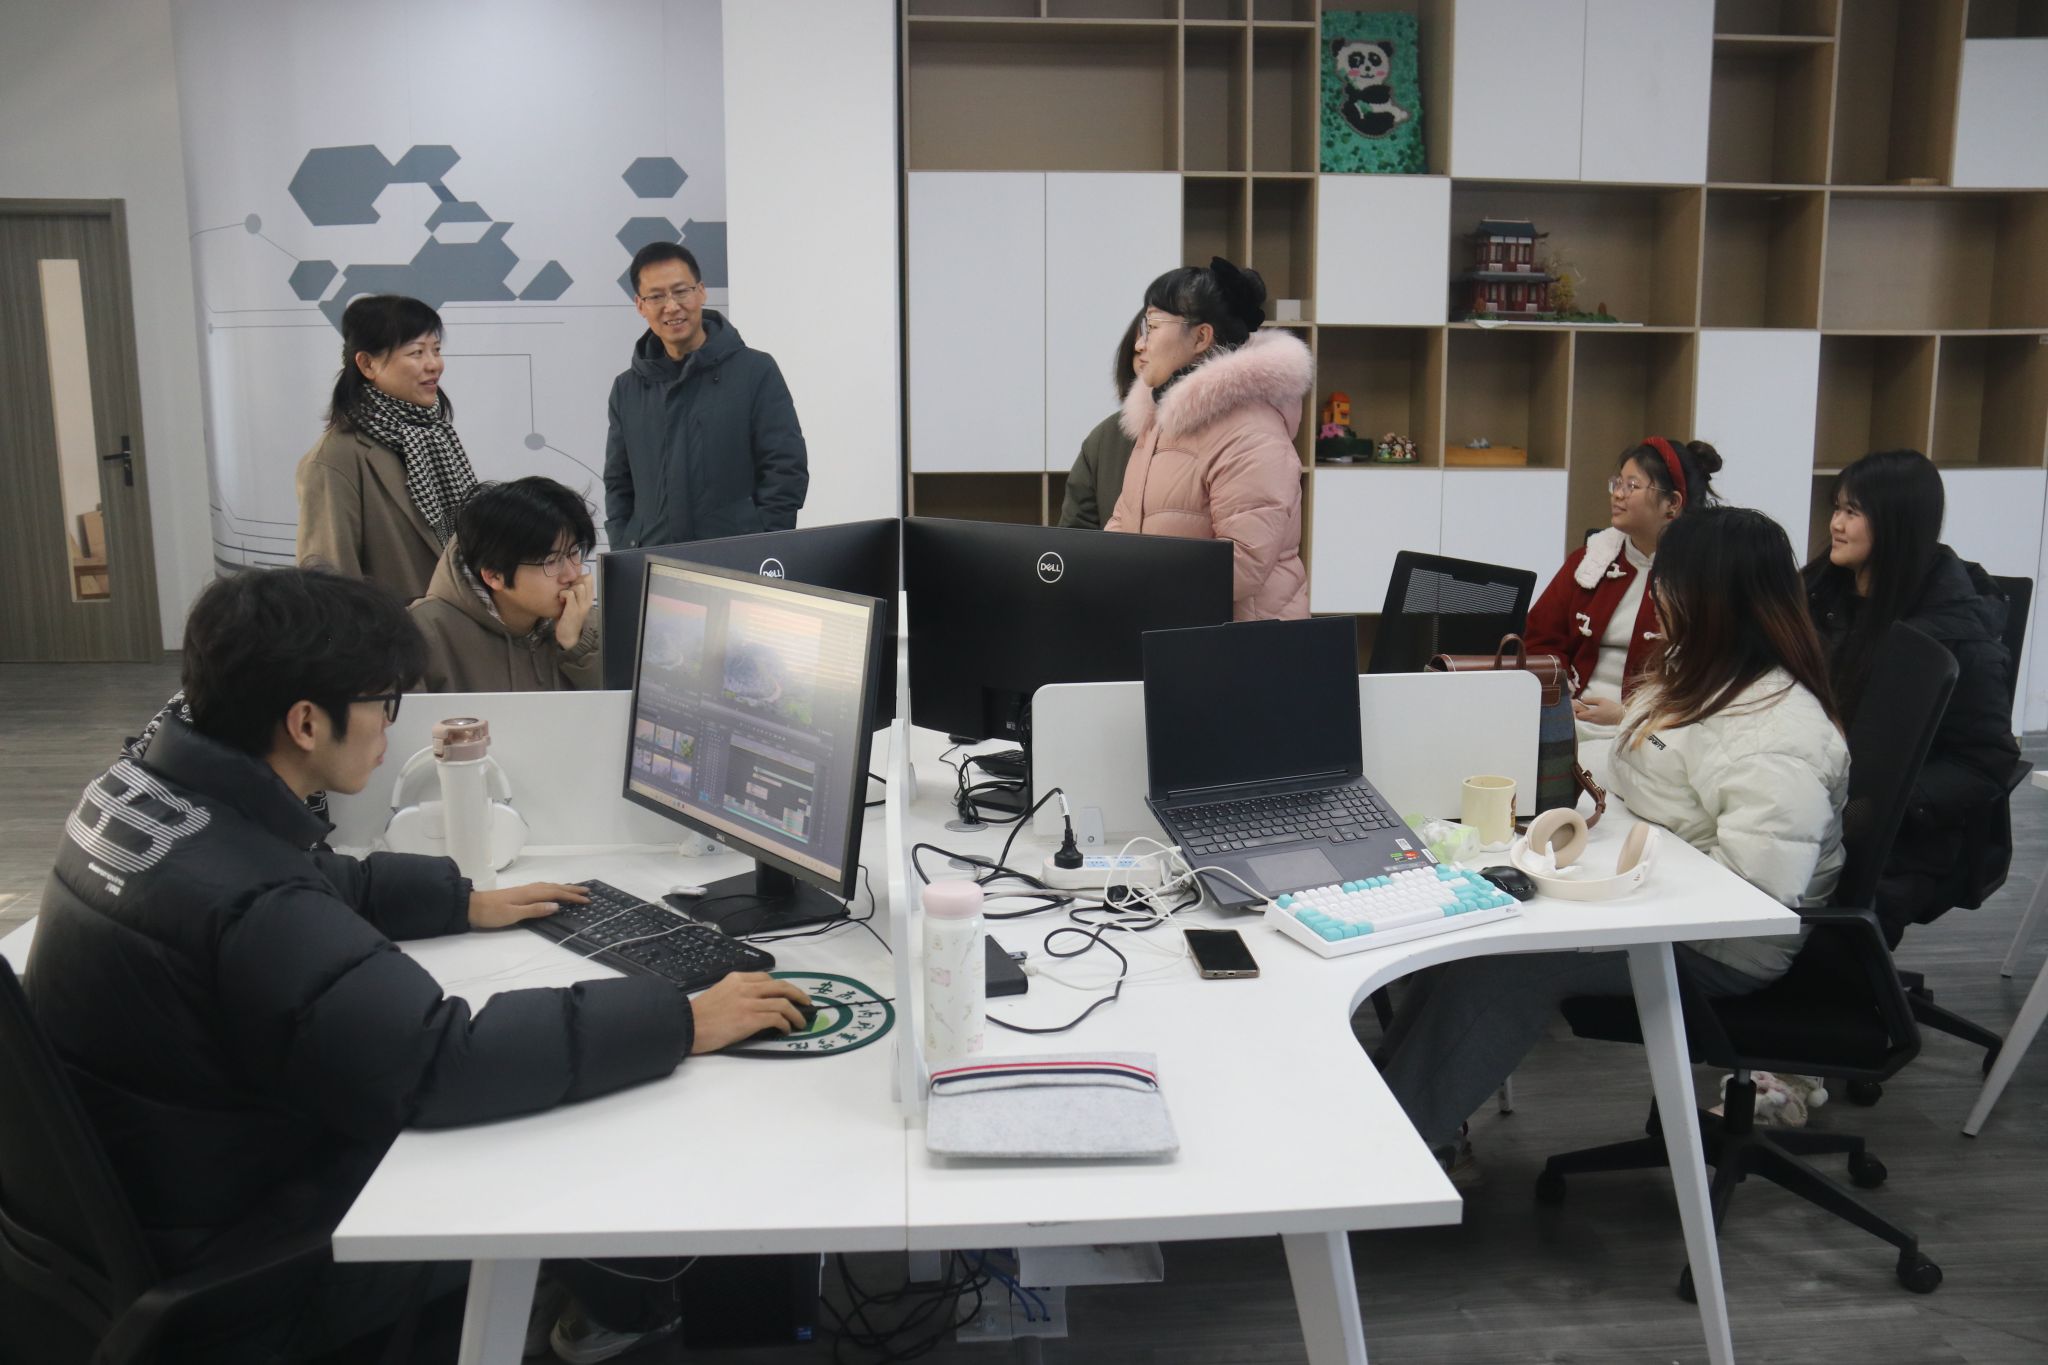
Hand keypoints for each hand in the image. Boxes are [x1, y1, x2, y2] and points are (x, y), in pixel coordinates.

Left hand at [468, 881, 588, 928]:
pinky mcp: (519, 893)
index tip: (587, 900)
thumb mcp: (513, 914)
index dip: (572, 897)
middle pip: (555, 887)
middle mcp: (529, 889)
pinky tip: (552, 890)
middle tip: (588, 892)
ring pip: (549, 886)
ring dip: (563, 887)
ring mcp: (524, 890)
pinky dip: (553, 888)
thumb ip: (535, 909)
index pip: (556, 894)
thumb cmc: (491, 913)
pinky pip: (542, 887)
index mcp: (530, 894)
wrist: (471, 906)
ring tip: (574, 890)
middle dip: (572, 890)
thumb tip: (557, 905)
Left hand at [554, 571, 595, 649]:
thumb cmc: (568, 619)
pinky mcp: (574, 610)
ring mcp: (582, 605)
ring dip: (569, 588)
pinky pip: (570, 593)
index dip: (578, 576)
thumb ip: (574, 593)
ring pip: (579, 586)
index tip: (570, 583)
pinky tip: (561, 600)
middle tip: (567, 589)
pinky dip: (563, 594)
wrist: (568, 637)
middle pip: (586, 579)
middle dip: (574, 580)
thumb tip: (567, 579)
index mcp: (588, 598)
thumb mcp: (574, 604)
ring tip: (564, 596)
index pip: (589, 578)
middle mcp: (588, 601)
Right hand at [688, 972, 812, 1053]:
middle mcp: (745, 987)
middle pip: (781, 986)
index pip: (767, 979)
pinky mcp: (750, 1019)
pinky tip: (786, 1030)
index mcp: (737, 978)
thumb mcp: (720, 993)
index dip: (783, 988)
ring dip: (796, 1013)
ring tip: (801, 1022)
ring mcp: (749, 1002)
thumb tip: (757, 1004)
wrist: (687, 1026)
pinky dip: (785, 1024)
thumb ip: (738, 993)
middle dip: (798, 995)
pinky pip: (777, 1018)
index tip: (790, 995)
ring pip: (783, 1002)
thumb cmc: (700, 1015)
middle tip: (807, 1004)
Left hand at [1572, 695, 1623, 726]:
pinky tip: (1589, 711)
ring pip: (1584, 720)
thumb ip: (1590, 700)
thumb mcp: (1601, 700)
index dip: (1575, 710)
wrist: (1622, 716)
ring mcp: (1595, 723)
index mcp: (1592, 714)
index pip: (1578, 715)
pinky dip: (1587, 716)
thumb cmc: (1612, 707)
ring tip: (1583, 707)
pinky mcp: (1599, 724)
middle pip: (1580, 718)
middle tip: (1577, 706)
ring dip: (1582, 714)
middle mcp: (1592, 720)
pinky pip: (1589, 721)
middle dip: (1577, 712)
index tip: (1575, 705)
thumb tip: (1581, 699)